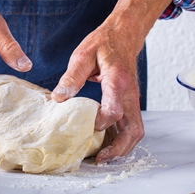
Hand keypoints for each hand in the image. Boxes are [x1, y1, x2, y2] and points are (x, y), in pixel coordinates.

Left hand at [51, 0, 172, 161]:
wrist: (123, 34)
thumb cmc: (103, 43)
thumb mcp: (82, 54)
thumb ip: (71, 77)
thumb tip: (58, 98)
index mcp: (117, 80)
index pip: (115, 110)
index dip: (101, 123)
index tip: (86, 126)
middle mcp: (129, 94)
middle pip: (133, 130)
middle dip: (118, 149)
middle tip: (99, 159)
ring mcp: (132, 100)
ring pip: (135, 131)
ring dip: (122, 148)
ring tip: (101, 156)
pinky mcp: (130, 102)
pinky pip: (131, 126)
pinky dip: (122, 139)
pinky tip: (106, 144)